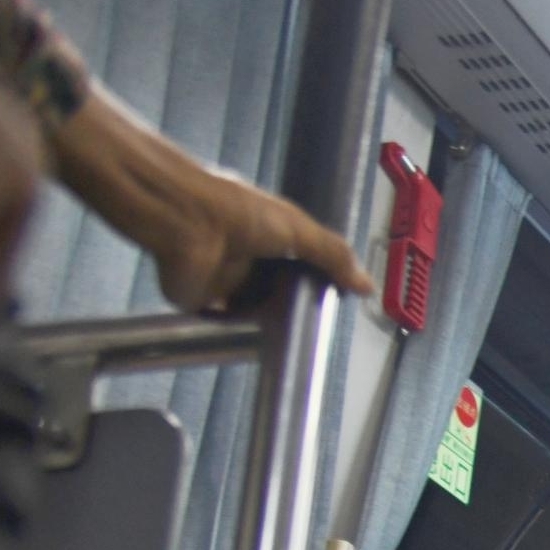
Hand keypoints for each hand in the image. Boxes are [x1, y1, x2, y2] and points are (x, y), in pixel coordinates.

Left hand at [50, 88, 369, 310]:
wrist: (184, 220)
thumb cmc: (234, 210)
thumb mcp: (298, 229)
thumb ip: (332, 255)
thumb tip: (365, 284)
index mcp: (264, 236)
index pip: (295, 265)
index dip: (312, 282)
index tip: (332, 298)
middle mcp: (242, 257)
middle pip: (275, 291)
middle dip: (292, 305)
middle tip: (316, 321)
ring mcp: (220, 279)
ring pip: (251, 310)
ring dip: (267, 320)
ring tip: (293, 334)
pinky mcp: (198, 300)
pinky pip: (221, 323)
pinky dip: (236, 331)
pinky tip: (259, 339)